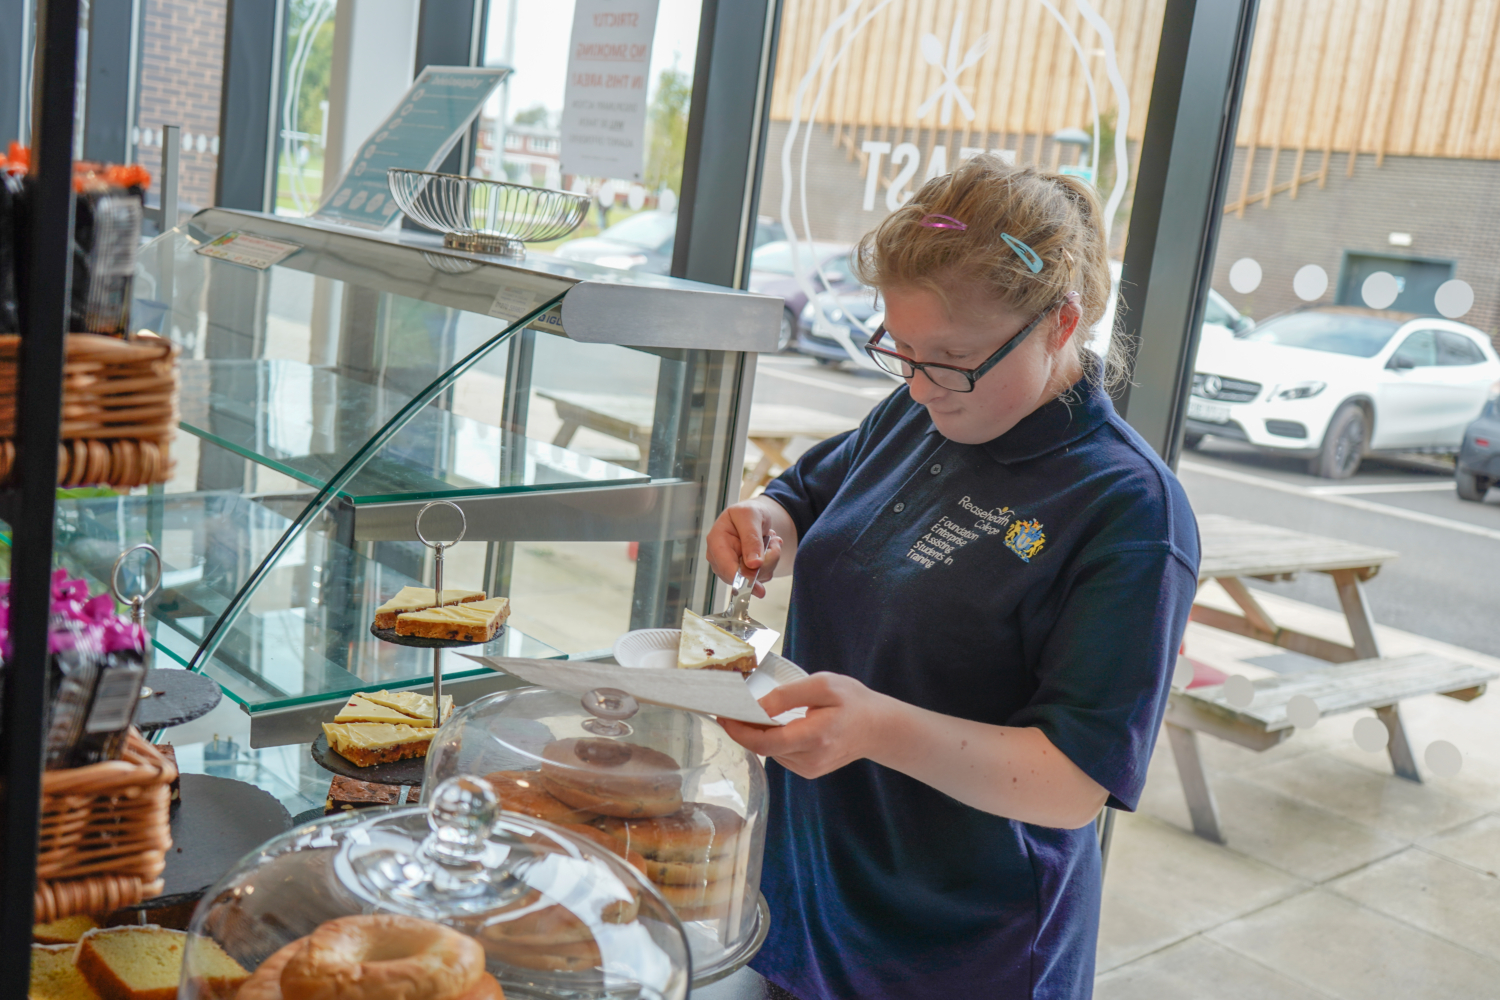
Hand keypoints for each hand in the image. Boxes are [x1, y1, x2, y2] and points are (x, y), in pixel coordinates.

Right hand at [705, 499, 786, 597]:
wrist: (754, 516)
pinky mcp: (742, 573)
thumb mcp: (750, 517)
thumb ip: (751, 539)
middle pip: (742, 576)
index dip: (743, 576)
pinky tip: (767, 549)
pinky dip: (769, 564)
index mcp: (716, 542)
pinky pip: (760, 577)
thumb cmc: (748, 513)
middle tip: (774, 543)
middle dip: (764, 562)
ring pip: (755, 578)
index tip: (759, 576)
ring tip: (770, 542)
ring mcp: (730, 567)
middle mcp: (719, 558)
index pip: (726, 568)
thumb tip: (753, 565)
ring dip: (770, 561)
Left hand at [719, 673, 889, 778]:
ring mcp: (810, 769)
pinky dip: (772, 741)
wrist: (878, 727)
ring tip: (751, 714)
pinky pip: (781, 756)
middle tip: (730, 710)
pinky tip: (774, 726)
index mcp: (815, 736)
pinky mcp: (809, 771)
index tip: (723, 715)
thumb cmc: (853, 701)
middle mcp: (811, 759)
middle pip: (764, 749)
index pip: (766, 742)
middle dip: (743, 730)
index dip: (740, 731)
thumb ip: (787, 696)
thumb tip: (757, 707)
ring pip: (771, 753)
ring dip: (757, 735)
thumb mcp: (823, 685)